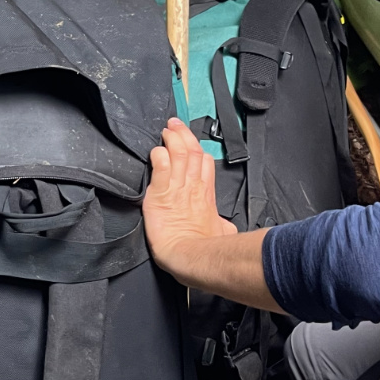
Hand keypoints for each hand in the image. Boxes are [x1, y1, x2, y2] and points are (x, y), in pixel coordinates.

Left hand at [143, 117, 236, 273]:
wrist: (190, 256)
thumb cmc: (206, 248)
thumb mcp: (222, 231)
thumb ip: (220, 223)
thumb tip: (224, 226)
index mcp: (206, 193)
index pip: (205, 162)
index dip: (197, 149)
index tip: (190, 141)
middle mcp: (192, 186)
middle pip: (192, 152)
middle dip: (183, 135)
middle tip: (175, 124)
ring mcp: (177, 188)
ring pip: (177, 154)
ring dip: (171, 140)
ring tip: (166, 130)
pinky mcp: (159, 194)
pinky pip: (160, 168)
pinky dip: (158, 157)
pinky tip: (155, 151)